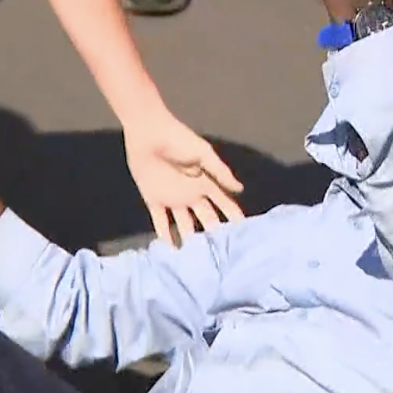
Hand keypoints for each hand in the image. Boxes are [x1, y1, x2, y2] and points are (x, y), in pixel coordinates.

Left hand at [123, 111, 245, 243]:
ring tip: (196, 259)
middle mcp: (191, 194)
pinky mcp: (154, 199)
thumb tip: (240, 189)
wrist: (148, 133)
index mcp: (205, 183)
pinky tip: (171, 251)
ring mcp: (172, 199)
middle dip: (213, 234)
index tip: (243, 234)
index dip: (232, 217)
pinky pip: (160, 221)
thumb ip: (220, 172)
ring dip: (190, 239)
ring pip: (184, 224)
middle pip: (205, 218)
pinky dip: (165, 235)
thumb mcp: (203, 153)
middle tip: (221, 255)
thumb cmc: (178, 139)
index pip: (223, 204)